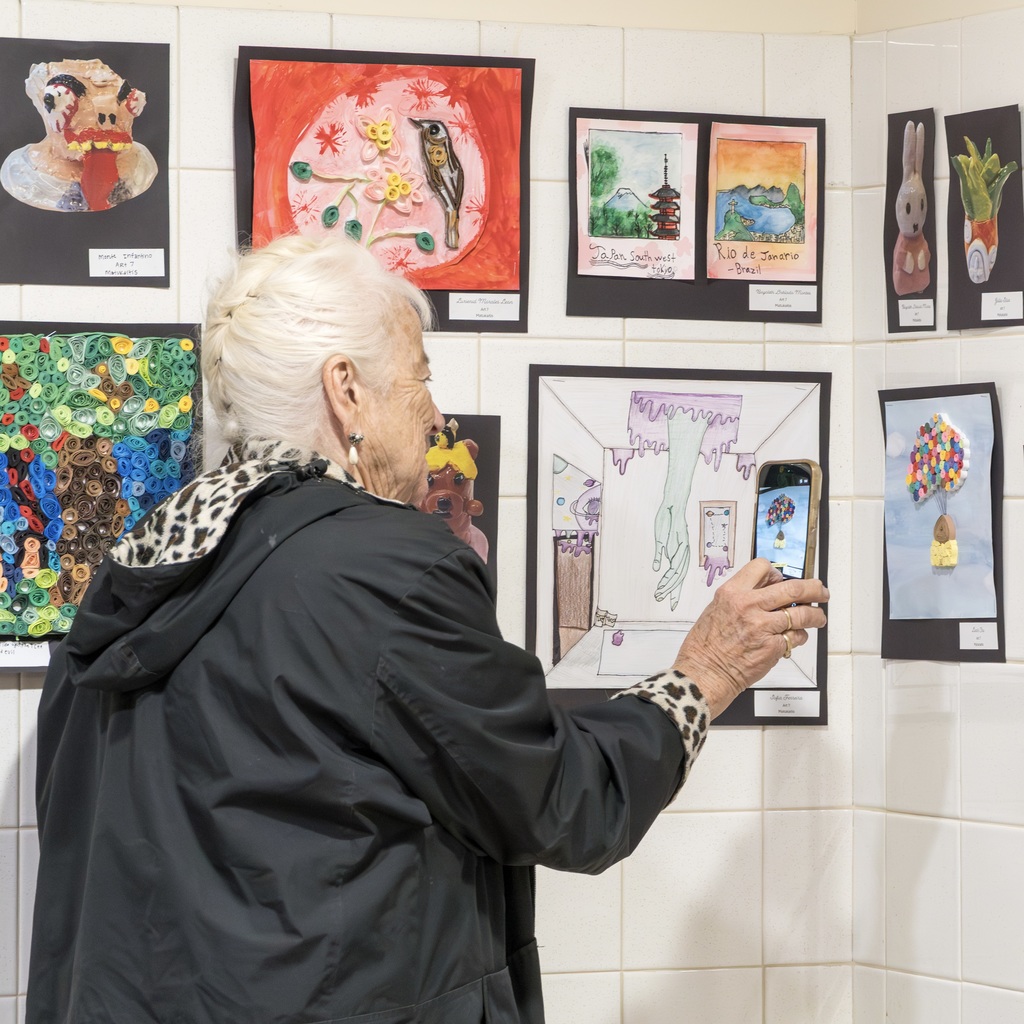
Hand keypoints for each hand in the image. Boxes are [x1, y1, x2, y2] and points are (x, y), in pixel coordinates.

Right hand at [652, 500, 688, 610]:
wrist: (673, 505)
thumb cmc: (668, 523)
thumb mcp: (662, 542)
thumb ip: (660, 555)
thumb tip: (658, 568)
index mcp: (681, 555)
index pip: (680, 577)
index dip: (676, 591)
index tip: (671, 604)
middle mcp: (683, 553)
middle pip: (679, 577)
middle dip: (671, 590)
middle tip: (662, 600)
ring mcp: (680, 546)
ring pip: (676, 570)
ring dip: (668, 582)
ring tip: (659, 592)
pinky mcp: (675, 538)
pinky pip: (670, 553)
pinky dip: (664, 561)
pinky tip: (657, 570)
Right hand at [671, 558, 828, 718]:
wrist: (704, 672)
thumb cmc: (705, 646)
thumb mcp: (716, 609)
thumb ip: (741, 598)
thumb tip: (764, 593)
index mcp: (732, 593)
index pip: (763, 567)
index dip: (778, 573)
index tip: (783, 579)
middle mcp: (749, 606)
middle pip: (793, 588)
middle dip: (813, 588)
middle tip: (820, 591)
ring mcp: (763, 627)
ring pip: (802, 614)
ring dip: (816, 615)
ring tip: (818, 617)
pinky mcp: (773, 647)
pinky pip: (796, 637)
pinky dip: (799, 637)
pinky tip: (795, 638)